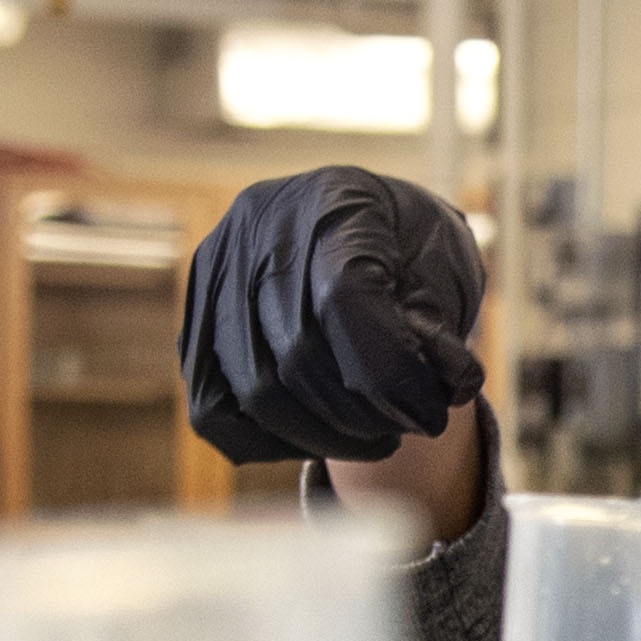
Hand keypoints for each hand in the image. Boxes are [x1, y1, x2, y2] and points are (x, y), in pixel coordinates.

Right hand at [180, 167, 490, 508]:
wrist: (368, 228)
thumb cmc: (411, 249)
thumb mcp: (446, 268)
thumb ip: (439, 326)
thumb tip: (444, 387)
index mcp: (331, 199)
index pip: (343, 297)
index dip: (390, 371)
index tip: (432, 413)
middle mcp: (257, 227)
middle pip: (297, 352)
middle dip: (363, 413)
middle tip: (409, 428)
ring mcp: (214, 274)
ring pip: (255, 391)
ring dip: (324, 436)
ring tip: (375, 436)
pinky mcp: (194, 321)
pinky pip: (214, 411)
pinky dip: (272, 441)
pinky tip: (321, 435)